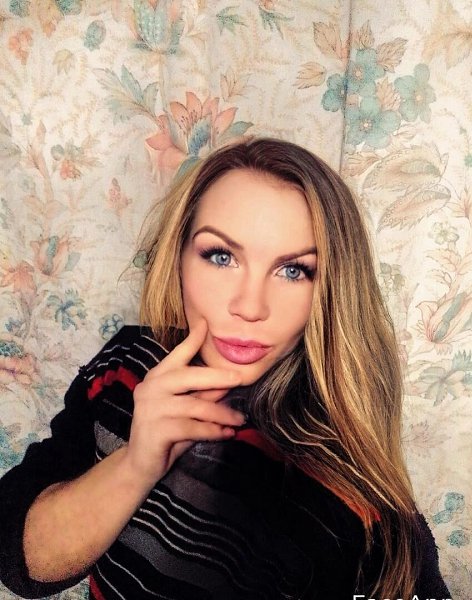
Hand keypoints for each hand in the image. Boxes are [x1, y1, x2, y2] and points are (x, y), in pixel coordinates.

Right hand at [124, 320, 243, 486]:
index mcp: (157, 377)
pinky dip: (214, 431)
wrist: (140, 464)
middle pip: (189, 376)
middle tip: (240, 378)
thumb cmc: (166, 432)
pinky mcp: (156, 430)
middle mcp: (151, 387)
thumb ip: (202, 394)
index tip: (206, 323)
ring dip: (222, 413)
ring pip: (196, 406)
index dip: (193, 339)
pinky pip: (194, 428)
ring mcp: (151, 408)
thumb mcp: (186, 409)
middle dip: (218, 376)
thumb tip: (227, 381)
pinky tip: (227, 433)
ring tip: (240, 420)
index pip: (177, 354)